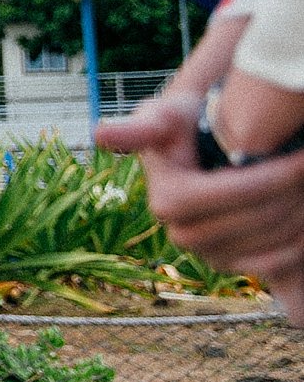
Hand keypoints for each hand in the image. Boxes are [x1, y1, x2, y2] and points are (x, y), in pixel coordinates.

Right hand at [112, 91, 303, 297]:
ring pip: (268, 242)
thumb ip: (139, 127)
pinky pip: (274, 264)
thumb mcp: (164, 117)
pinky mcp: (229, 264)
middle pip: (253, 220)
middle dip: (290, 194)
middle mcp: (181, 233)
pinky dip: (297, 245)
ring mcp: (206, 253)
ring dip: (299, 216)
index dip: (268, 180)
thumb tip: (99, 134)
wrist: (196, 150)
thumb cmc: (183, 125)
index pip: (228, 195)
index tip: (300, 157)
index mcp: (167, 200)